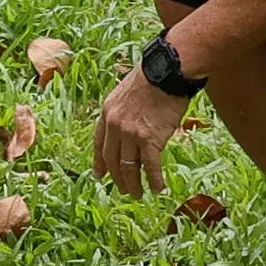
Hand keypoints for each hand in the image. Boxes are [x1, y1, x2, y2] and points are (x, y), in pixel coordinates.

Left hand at [89, 60, 187, 195]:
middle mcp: (115, 125)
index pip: (99, 144)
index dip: (99, 162)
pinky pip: (150, 166)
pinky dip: (153, 180)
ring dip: (133, 184)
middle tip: (124, 190)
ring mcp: (131, 134)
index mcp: (107, 113)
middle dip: (117, 179)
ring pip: (128, 168)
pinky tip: (157, 188)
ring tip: (138, 194)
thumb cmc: (152, 77)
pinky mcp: (150, 139)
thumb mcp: (126, 92)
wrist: (166, 71)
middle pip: (112, 160)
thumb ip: (123, 111)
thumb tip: (129, 125)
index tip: (100, 176)